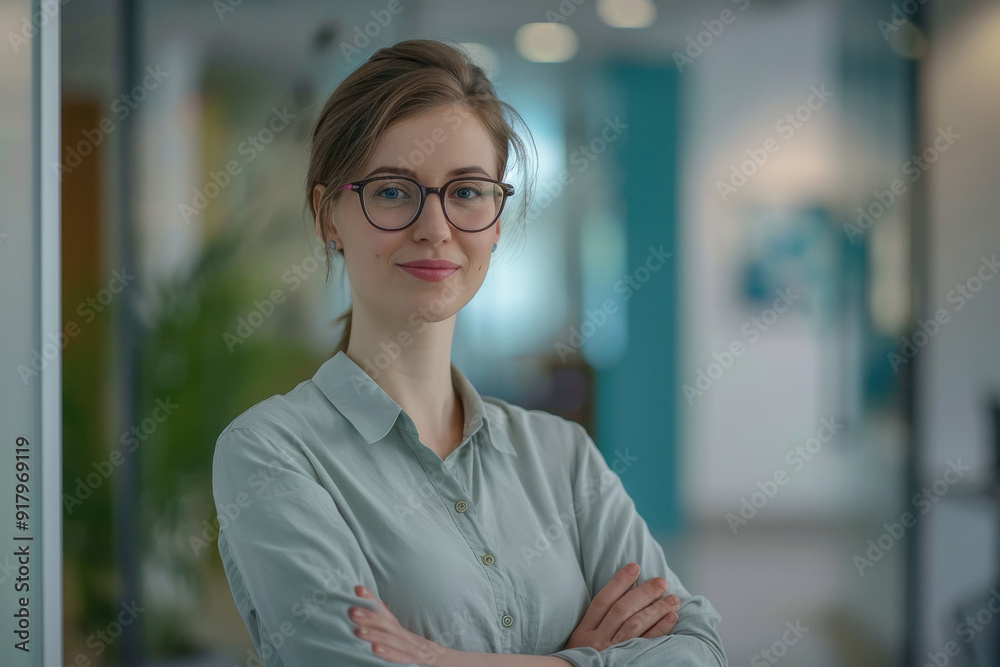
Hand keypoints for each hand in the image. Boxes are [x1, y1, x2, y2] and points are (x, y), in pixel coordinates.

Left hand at [348, 585, 448, 664]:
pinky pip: (398, 656)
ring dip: (374, 634)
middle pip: (385, 623)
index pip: (382, 609)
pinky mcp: (410, 658)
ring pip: (390, 639)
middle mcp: (400, 633)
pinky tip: (375, 649)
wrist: (432, 655)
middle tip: (352, 611)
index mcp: (394, 625)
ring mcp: (407, 645)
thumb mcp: (393, 629)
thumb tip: (364, 595)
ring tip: (358, 631)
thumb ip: (379, 614)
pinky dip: (387, 652)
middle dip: (369, 617)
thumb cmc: (406, 642)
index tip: (358, 590)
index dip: (371, 599)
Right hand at [563, 562, 680, 651]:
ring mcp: (612, 652)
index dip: (618, 582)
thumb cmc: (583, 663)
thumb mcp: (581, 644)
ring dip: (656, 609)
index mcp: (584, 632)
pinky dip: (660, 629)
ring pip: (635, 625)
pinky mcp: (627, 662)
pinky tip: (671, 618)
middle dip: (643, 593)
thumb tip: (622, 599)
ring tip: (673, 598)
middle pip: (622, 610)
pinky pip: (646, 644)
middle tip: (662, 581)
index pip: (602, 601)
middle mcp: (597, 640)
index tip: (635, 566)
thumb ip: (596, 624)